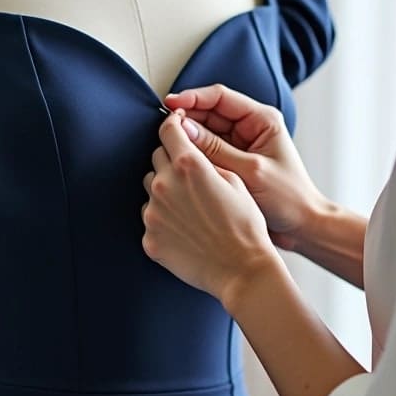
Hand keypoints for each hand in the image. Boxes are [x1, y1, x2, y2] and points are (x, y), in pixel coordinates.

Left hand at [141, 113, 277, 299]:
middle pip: (157, 157)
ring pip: (150, 187)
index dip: (173, 125)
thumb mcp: (235, 181)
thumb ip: (207, 160)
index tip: (176, 128)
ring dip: (165, 189)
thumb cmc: (245, 225)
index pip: (167, 130)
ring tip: (190, 207)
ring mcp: (153, 213)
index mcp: (188, 166)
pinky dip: (163, 219)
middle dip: (172, 161)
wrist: (241, 270)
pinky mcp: (149, 238)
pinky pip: (150, 217)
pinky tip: (185, 229)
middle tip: (192, 178)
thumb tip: (190, 149)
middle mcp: (164, 185)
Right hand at [162, 86, 326, 251]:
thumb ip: (216, 149)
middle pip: (209, 113)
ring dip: (187, 137)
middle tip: (163, 129)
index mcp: (261, 120)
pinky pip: (206, 152)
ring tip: (168, 145)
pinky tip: (179, 160)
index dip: (193, 98)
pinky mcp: (231, 163)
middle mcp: (249, 128)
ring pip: (204, 132)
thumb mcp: (250, 172)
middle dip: (186, 118)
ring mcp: (239, 145)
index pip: (221, 97)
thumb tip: (184, 129)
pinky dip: (193, 154)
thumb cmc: (289, 199)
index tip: (170, 105)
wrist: (301, 227)